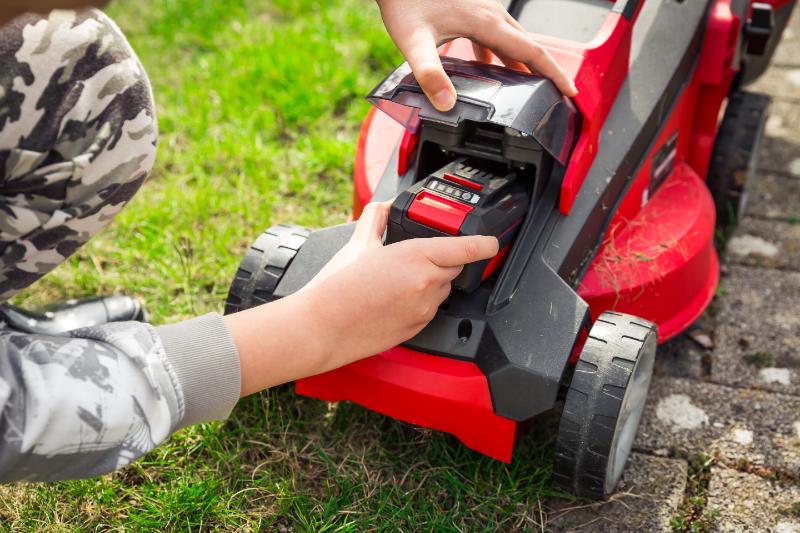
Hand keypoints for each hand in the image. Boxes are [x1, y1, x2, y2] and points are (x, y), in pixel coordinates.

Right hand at [226, 202, 498, 395]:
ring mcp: (423, 309)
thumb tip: (381, 207)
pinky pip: (429, 310)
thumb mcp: (358, 244)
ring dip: (431, 282)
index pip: (466, 248)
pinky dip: (420, 302)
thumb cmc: (336, 288)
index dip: (484, 244)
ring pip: (441, 290)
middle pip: (454, 267)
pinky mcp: (417, 328)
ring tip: (398, 281)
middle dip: (443, 260)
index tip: (491, 241)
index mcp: (416, 257)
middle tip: (418, 257)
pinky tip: (393, 299)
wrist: (321, 327)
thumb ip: (375, 220)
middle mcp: (426, 284)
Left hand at [375, 0, 577, 111]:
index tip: (570, 92)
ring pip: (511, 39)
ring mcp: (482, 8)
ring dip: (520, 63)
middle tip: (554, 95)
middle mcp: (491, 13)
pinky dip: (498, 52)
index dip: (554, 74)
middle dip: (544, 72)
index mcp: (486, 23)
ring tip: (523, 86)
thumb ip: (429, 74)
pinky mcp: (470, 7)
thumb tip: (446, 103)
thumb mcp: (413, 41)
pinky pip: (493, 33)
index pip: (532, 52)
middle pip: (528, 46)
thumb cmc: (405, 0)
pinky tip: (484, 66)